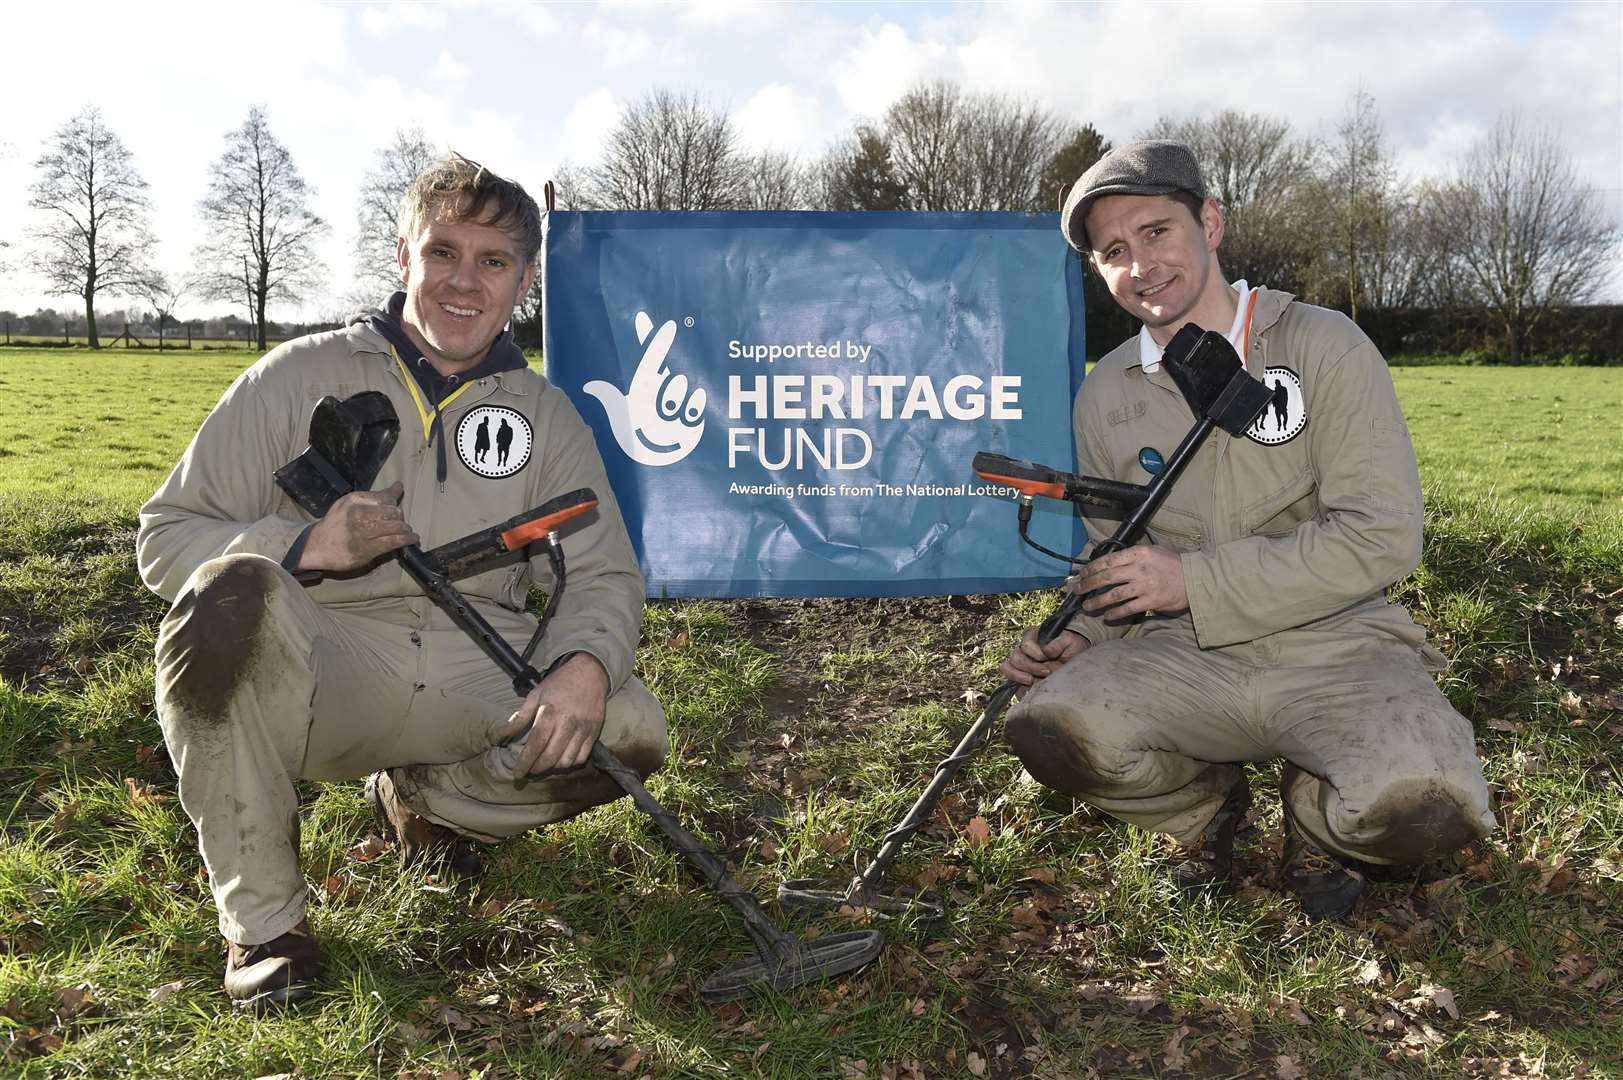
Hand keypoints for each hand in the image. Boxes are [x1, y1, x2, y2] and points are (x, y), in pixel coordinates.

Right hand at [298, 482, 418, 571]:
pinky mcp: (366, 549)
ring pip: (395, 527)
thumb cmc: (337, 523)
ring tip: (408, 532)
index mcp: (354, 499)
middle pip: (393, 512)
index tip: (395, 512)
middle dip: (400, 518)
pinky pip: (393, 542)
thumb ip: (376, 496)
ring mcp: (362, 533)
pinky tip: (412, 539)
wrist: (317, 546)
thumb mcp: (351, 503)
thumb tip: (399, 485)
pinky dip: (407, 540)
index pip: (386, 498)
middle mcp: (358, 514)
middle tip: (401, 524)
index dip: (394, 505)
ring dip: (405, 530)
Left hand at [496, 653, 608, 774]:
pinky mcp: (594, 732)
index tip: (517, 773)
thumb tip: (501, 735)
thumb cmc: (559, 683)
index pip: (535, 744)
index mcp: (550, 713)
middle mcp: (567, 723)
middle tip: (529, 770)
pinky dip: (570, 763)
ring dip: (553, 768)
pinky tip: (561, 759)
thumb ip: (520, 717)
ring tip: (544, 764)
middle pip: (550, 756)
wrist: (589, 672)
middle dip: (536, 768)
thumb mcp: (535, 695)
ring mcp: (583, 729)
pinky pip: (582, 757)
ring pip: (567, 761)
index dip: (524, 762)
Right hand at [1000, 627, 1087, 686]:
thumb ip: (1059, 643)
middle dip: (1031, 666)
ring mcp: (1020, 662)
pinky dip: (1016, 681)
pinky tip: (1029, 686)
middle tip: (1046, 671)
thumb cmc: (1072, 648)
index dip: (1035, 652)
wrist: (1076, 662)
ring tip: (1034, 680)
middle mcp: (1023, 649)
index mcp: (1033, 636)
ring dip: (1020, 675)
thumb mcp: (1071, 642)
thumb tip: (1047, 650)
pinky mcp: (1019, 675)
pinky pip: (1009, 677)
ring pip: (1008, 666)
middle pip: (1015, 657)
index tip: (1047, 657)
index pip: (1025, 644)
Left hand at [1072, 546, 1188, 619]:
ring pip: (1113, 595)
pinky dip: (1115, 613)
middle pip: (1106, 577)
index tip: (1081, 574)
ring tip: (1087, 606)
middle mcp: (1139, 569)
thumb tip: (1110, 563)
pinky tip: (1107, 616)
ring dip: (1097, 602)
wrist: (1195, 579)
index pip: (1108, 560)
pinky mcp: (1151, 602)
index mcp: (1138, 553)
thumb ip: (1132, 556)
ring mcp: (1144, 586)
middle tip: (1077, 590)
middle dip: (1087, 584)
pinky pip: (1127, 608)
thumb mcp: (1153, 551)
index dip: (1091, 568)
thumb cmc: (1172, 564)